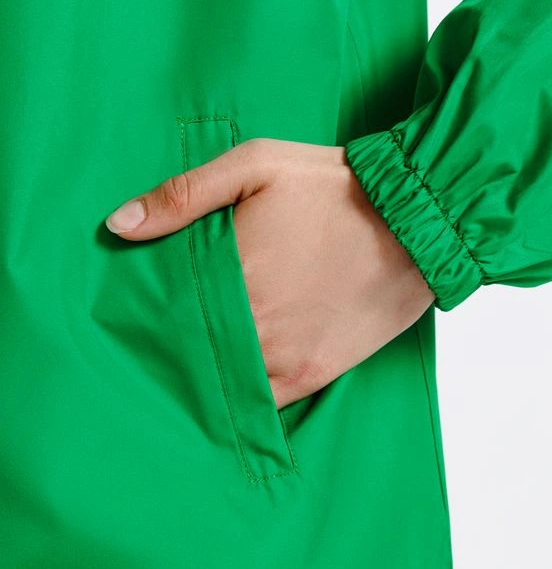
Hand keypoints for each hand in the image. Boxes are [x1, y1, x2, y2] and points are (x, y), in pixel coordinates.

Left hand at [104, 138, 434, 408]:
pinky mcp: (315, 373)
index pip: (164, 309)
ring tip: (195, 361)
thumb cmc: (336, 188)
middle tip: (159, 339)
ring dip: (207, 372)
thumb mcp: (257, 165)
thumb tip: (119, 225)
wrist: (417, 222)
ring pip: (223, 380)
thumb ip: (183, 195)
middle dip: (173, 344)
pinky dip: (244, 397)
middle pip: (189, 349)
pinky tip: (233, 385)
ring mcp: (285, 356)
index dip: (147, 312)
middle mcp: (253, 326)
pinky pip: (264, 402)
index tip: (136, 312)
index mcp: (232, 275)